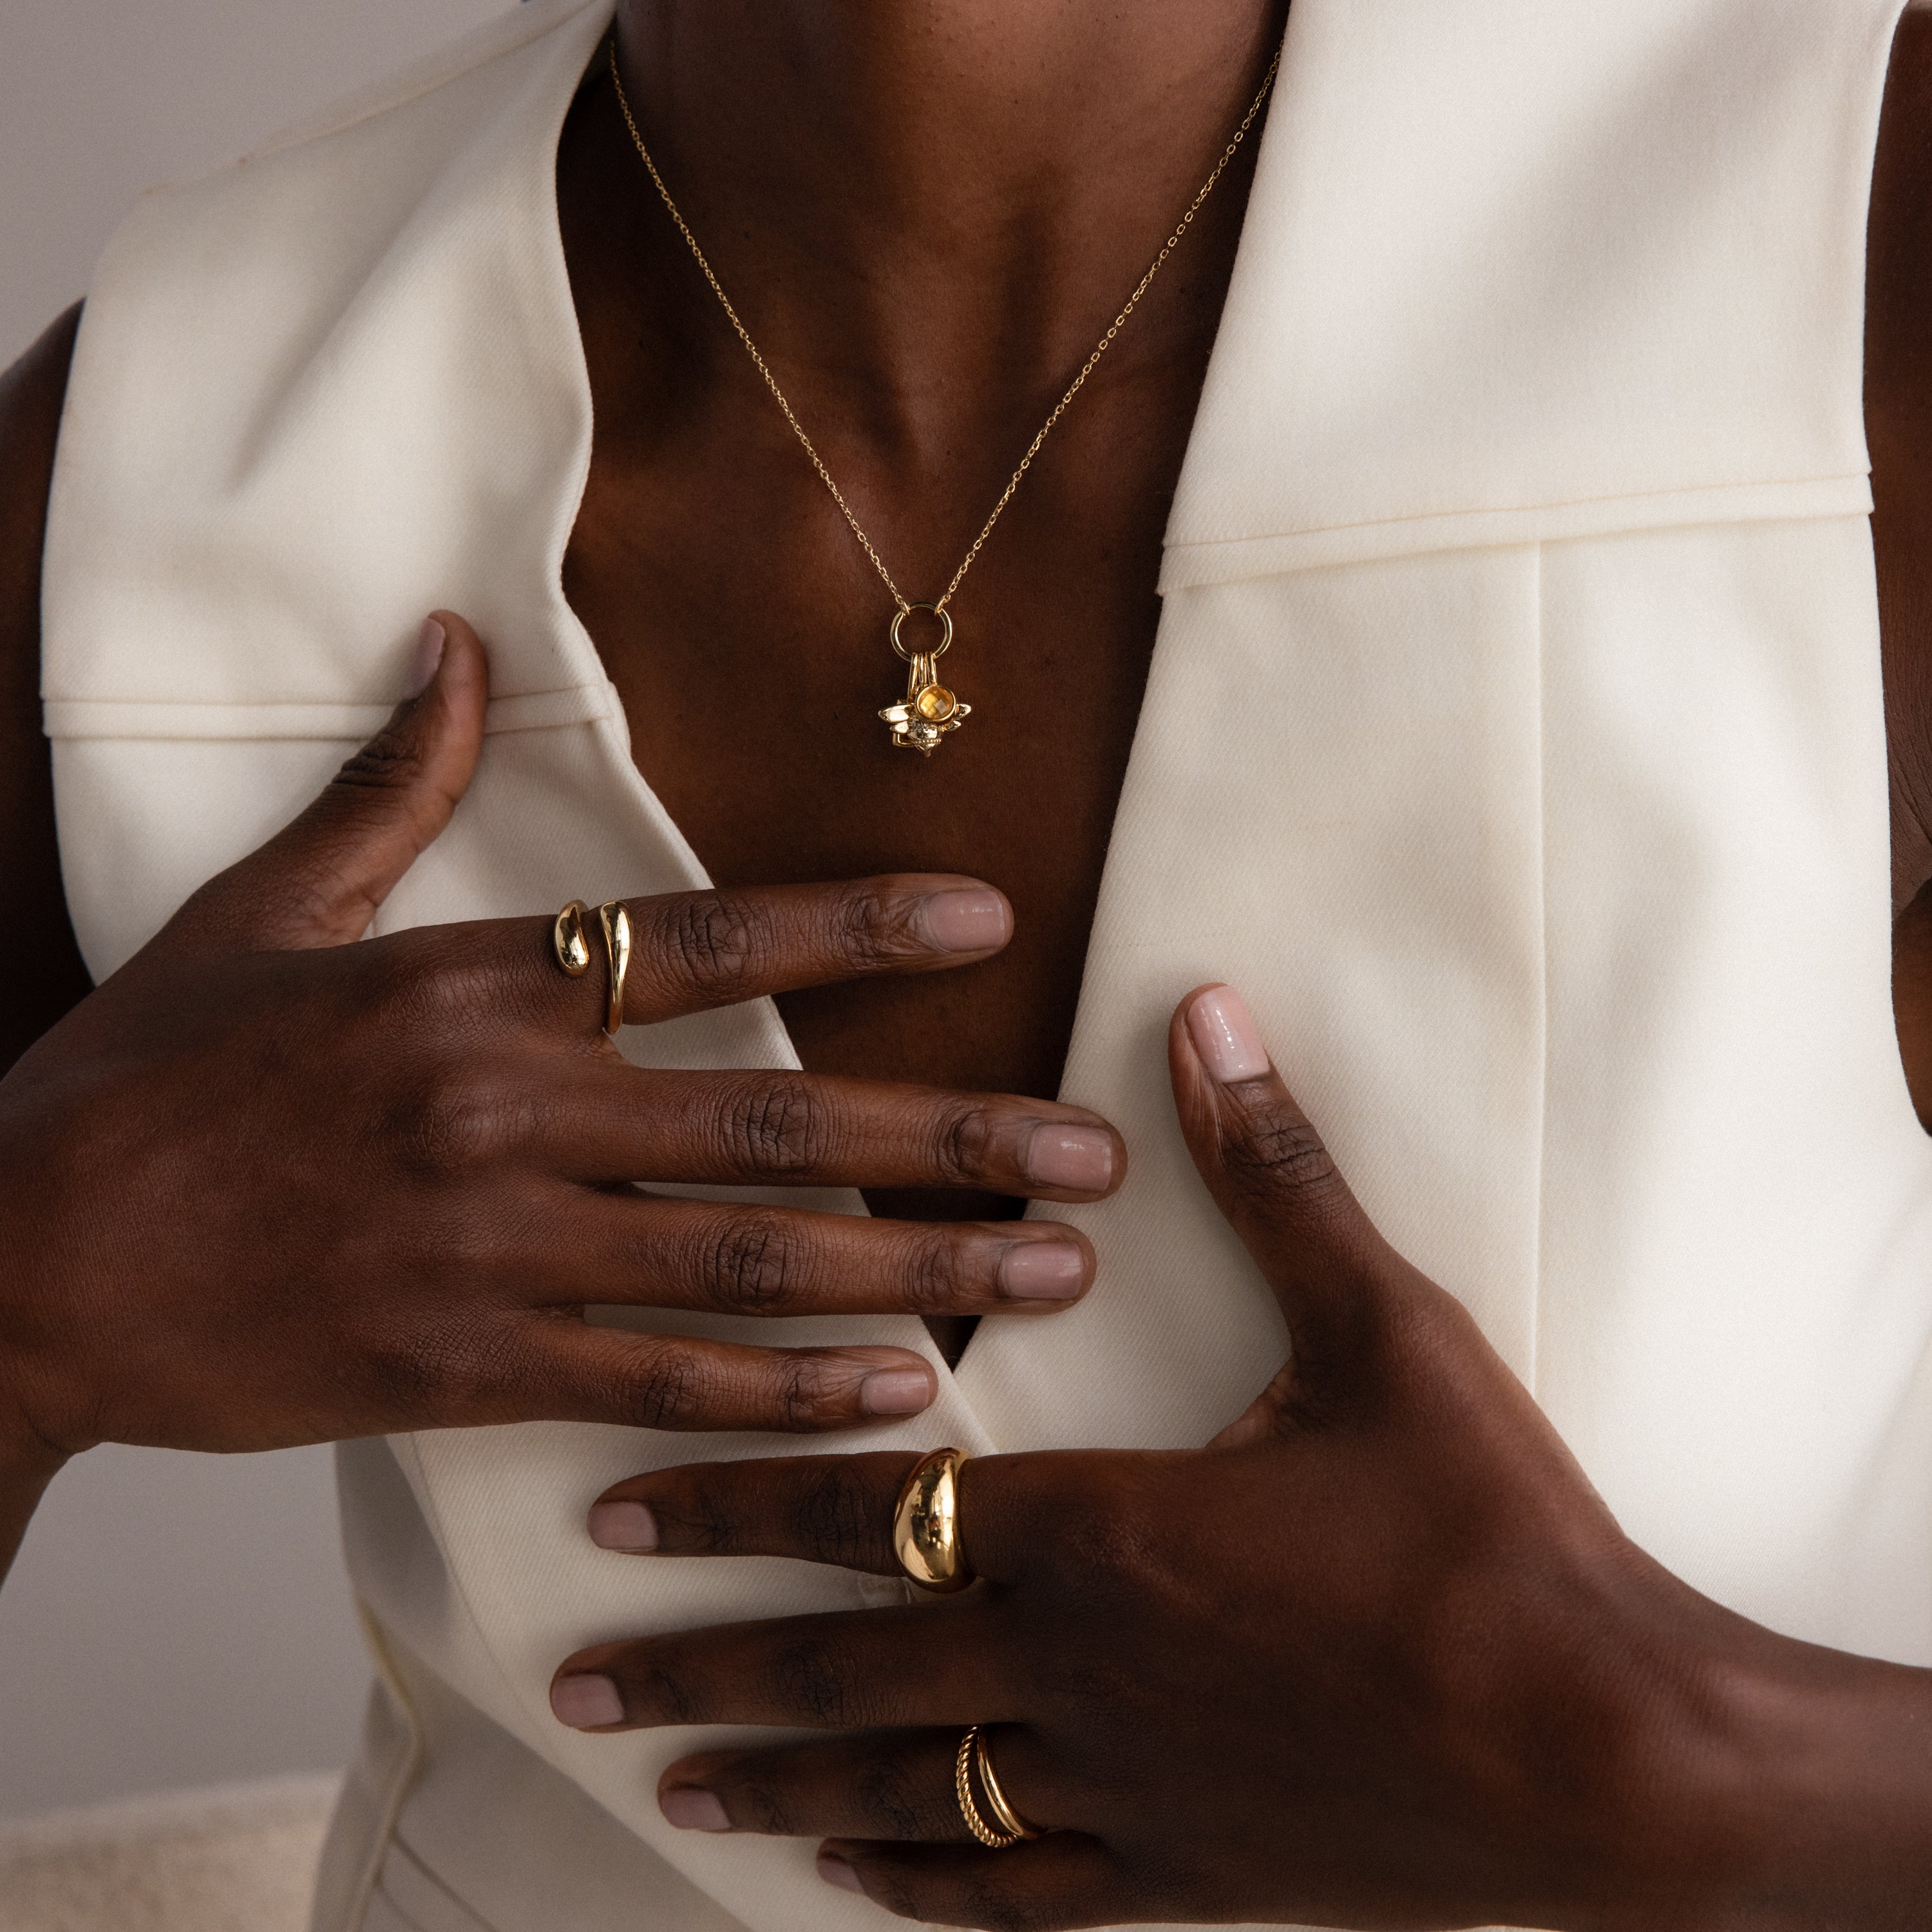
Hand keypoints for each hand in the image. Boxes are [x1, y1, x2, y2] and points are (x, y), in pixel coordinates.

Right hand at [0, 614, 1121, 1477]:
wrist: (18, 1262)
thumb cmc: (143, 1085)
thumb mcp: (261, 915)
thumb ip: (387, 789)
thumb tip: (450, 645)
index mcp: (468, 988)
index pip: (704, 937)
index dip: (857, 920)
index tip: (988, 912)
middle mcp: (504, 1114)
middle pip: (776, 1121)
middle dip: (952, 1138)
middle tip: (1090, 1154)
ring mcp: (491, 1253)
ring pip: (746, 1264)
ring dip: (915, 1270)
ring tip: (1051, 1272)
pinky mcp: (464, 1372)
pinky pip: (661, 1385)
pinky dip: (787, 1397)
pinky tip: (899, 1397)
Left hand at [548, 984, 1931, 1930]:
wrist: (1619, 1760)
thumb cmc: (1493, 1540)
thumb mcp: (1388, 1335)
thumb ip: (1277, 1179)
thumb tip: (1208, 1022)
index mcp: (1100, 1528)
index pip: (865, 1505)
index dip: (730, 1501)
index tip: (612, 1511)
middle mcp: (1074, 1666)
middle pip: (842, 1666)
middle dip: (703, 1663)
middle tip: (579, 1673)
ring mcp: (1120, 1789)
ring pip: (901, 1788)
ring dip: (778, 1778)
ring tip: (675, 1781)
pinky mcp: (1183, 1875)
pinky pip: (1011, 1888)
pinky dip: (919, 1881)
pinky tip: (854, 1881)